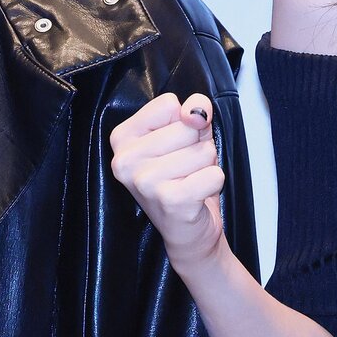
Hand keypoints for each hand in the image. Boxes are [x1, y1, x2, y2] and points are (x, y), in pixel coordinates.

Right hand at [109, 92, 224, 271]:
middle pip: (187, 126)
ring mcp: (144, 181)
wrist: (186, 232)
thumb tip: (196, 111)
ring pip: (203, 151)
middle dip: (198, 146)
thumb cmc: (183, 178)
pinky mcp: (169, 200)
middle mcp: (125, 160)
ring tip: (189, 181)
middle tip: (184, 168)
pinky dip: (214, 183)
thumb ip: (192, 112)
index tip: (174, 145)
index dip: (183, 121)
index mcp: (122, 137)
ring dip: (206, 166)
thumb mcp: (186, 136)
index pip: (168, 104)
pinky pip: (214, 175)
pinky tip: (197, 195)